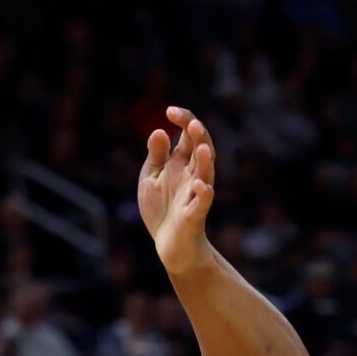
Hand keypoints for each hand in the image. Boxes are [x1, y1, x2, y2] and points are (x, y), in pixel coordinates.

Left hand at [137, 106, 217, 271]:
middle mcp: (192, 174)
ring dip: (204, 161)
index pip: (189, 135)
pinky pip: (202, 203)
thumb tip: (160, 130)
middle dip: (198, 136)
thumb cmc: (161, 209)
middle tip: (191, 123)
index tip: (170, 111)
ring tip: (200, 147)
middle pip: (202, 149)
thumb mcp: (151, 178)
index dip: (184, 120)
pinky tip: (200, 185)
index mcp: (181, 163)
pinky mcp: (194, 214)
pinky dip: (203, 193)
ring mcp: (195, 194)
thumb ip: (156, 156)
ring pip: (206, 173)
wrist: (169, 245)